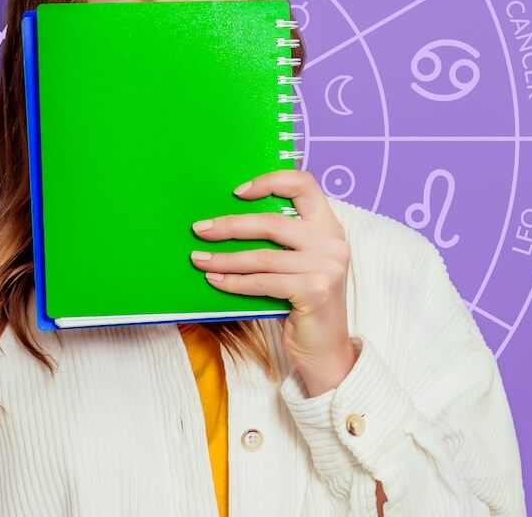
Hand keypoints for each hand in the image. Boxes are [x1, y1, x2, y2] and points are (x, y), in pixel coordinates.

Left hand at [189, 169, 357, 396]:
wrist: (326, 351)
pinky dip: (234, 281)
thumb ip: (280, 241)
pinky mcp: (315, 290)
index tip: (237, 192)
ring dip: (224, 257)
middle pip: (272, 222)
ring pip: (262, 255)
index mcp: (329, 226)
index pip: (303, 184)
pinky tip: (215, 280)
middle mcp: (332, 241)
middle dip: (230, 225)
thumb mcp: (298, 264)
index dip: (269, 181)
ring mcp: (327, 266)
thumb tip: (226, 222)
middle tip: (199, 229)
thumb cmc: (303, 303)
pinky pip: (262, 281)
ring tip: (199, 258)